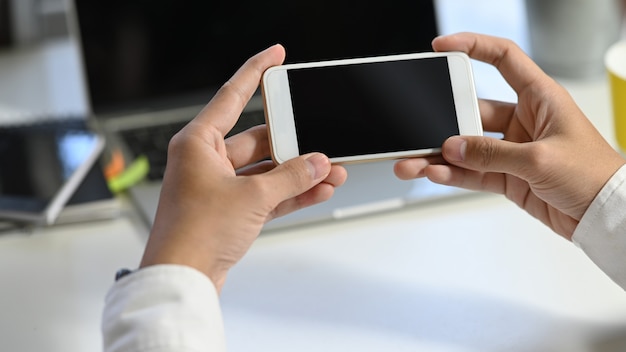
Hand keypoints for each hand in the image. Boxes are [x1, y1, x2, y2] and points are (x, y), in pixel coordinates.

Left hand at [139, 44, 346, 290]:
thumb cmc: (194, 234)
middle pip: (258, 140)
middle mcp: (206, 161)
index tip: (275, 56)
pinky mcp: (229, 210)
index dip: (256, 72)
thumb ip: (290, 177)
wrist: (182, 280)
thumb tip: (318, 164)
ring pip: (265, 170)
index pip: (232, 96)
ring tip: (331, 172)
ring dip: (297, 173)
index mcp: (198, 143)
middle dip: (293, 144)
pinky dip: (289, 194)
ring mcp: (218, 187)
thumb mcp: (252, 197)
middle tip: (322, 143)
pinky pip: (265, 194)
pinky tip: (317, 191)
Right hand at [394, 32, 624, 239]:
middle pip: (471, 110)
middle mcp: (523, 120)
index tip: (442, 47)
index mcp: (540, 98)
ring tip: (413, 161)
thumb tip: (453, 148)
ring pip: (466, 147)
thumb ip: (493, 154)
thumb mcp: (541, 159)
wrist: (605, 215)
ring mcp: (512, 149)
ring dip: (439, 154)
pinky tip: (434, 173)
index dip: (473, 46)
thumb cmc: (593, 175)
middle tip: (417, 128)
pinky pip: (472, 172)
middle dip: (441, 120)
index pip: (503, 59)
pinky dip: (452, 174)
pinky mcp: (507, 176)